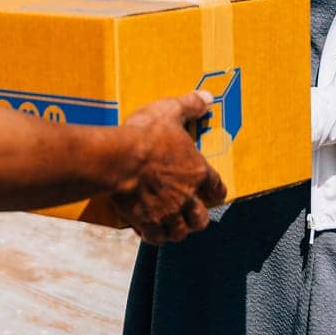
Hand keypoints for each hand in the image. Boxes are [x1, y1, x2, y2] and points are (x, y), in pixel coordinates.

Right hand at [111, 90, 227, 244]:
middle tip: (190, 213)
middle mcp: (186, 196)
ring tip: (171, 225)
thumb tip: (207, 97)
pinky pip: (156, 237)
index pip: (217, 189)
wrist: (118, 158)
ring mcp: (167, 212)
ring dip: (177, 230)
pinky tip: (148, 229)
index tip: (212, 194)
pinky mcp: (146, 222)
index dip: (216, 193)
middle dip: (197, 218)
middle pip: (200, 219)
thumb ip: (190, 105)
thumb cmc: (145, 134)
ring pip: (180, 232)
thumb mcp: (170, 111)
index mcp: (197, 172)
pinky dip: (154, 235)